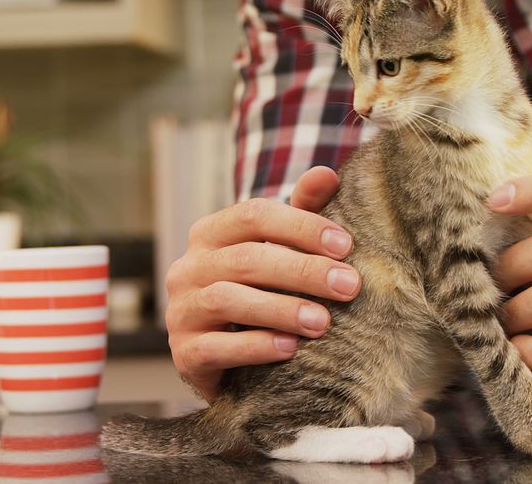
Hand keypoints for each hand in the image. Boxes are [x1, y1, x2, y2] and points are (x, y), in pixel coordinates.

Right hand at [164, 167, 360, 401]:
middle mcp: (188, 268)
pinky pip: (216, 348)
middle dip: (303, 271)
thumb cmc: (260, 291)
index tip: (346, 245)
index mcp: (211, 233)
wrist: (227, 357)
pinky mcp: (185, 354)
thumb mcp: (279, 251)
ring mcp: (181, 311)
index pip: (253, 215)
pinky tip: (291, 349)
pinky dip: (256, 347)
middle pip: (246, 259)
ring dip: (281, 309)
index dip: (301, 226)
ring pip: (227, 300)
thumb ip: (301, 213)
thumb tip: (326, 174)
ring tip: (324, 322)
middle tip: (349, 286)